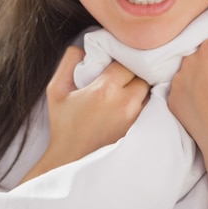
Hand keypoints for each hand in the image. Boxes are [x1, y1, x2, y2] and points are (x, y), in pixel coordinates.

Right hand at [22, 46, 149, 180]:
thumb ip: (68, 62)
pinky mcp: (141, 131)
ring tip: (126, 92)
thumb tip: (83, 48)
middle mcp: (125, 103)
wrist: (71, 160)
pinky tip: (130, 106)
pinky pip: (151, 108)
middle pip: (142, 75)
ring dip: (140, 89)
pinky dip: (144, 103)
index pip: (126, 62)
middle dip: (133, 74)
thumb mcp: (56, 90)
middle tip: (121, 79)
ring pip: (149, 91)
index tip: (112, 67)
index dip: (120, 61)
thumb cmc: (63, 125)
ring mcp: (136, 118)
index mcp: (105, 89)